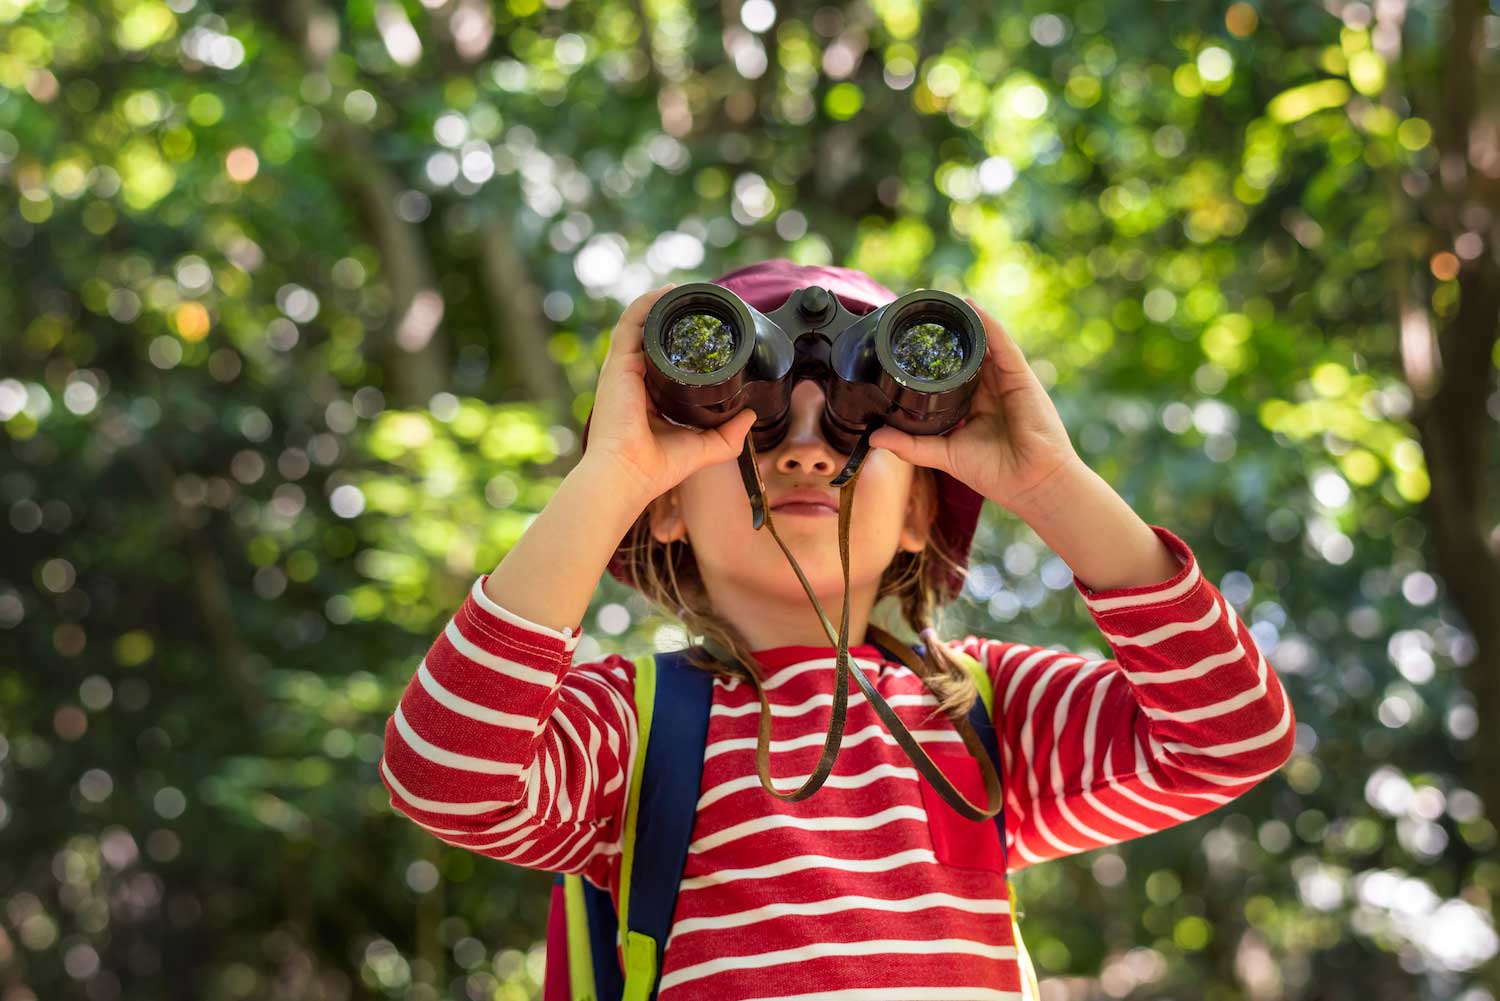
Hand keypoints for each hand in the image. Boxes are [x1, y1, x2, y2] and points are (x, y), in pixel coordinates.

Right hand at [581, 283, 757, 503]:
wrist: (628, 473)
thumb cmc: (656, 466)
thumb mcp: (704, 447)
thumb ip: (728, 435)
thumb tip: (750, 417)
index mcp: (648, 396)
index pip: (662, 359)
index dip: (680, 341)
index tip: (702, 328)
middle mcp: (633, 379)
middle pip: (650, 337)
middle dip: (671, 317)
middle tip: (697, 303)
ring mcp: (623, 370)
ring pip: (639, 325)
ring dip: (659, 304)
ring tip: (683, 290)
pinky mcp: (618, 365)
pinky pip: (630, 325)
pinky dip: (645, 305)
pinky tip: (665, 293)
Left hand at [868, 296, 1081, 512]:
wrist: (1031, 483)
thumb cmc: (996, 472)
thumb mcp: (944, 454)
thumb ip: (911, 445)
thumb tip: (875, 438)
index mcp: (973, 405)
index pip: (950, 373)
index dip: (933, 357)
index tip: (909, 340)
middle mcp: (989, 388)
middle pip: (965, 354)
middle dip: (947, 334)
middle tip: (922, 313)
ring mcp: (1005, 380)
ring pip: (983, 343)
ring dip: (965, 322)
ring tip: (943, 302)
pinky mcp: (1020, 377)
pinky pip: (1003, 345)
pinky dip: (989, 326)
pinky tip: (973, 309)